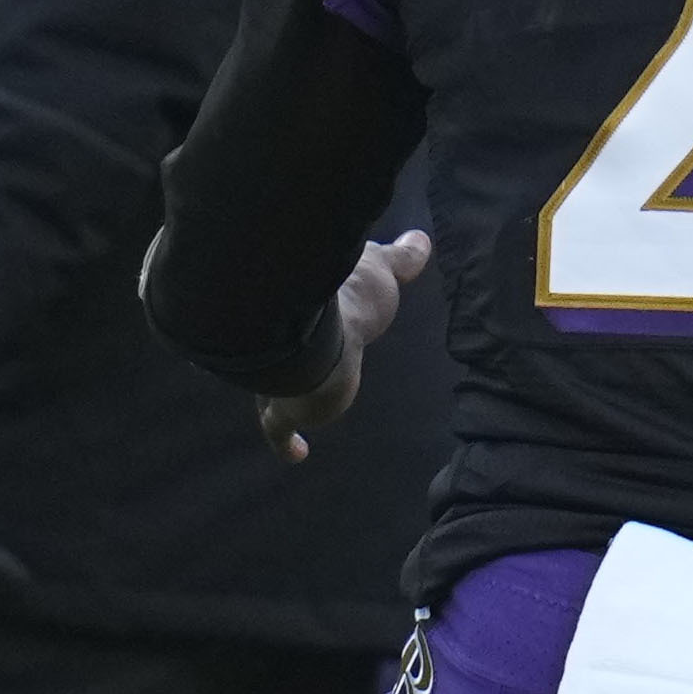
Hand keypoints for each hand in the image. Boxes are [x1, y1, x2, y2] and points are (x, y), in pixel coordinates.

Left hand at [266, 231, 429, 460]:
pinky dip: (286, 443)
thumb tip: (420, 238)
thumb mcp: (381, 269)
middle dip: (285, 359)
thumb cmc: (349, 298)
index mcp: (305, 310)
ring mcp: (275, 380)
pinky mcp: (281, 411)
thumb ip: (399, 258)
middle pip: (279, 355)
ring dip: (282, 396)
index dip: (308, 322)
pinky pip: (278, 431)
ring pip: (271, 390)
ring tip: (298, 404)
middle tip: (298, 369)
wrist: (319, 337)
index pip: (300, 319)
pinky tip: (297, 454)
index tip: (313, 324)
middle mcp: (282, 345)